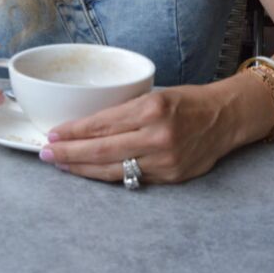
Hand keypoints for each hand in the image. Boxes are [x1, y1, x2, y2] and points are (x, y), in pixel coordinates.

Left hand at [39, 85, 237, 184]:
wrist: (226, 118)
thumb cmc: (188, 101)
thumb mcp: (155, 94)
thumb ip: (125, 111)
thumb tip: (88, 125)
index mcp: (151, 108)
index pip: (102, 124)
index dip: (74, 132)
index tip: (53, 134)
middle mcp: (157, 136)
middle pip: (101, 150)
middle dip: (69, 153)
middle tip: (47, 154)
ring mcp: (164, 160)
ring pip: (113, 170)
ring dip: (83, 168)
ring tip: (62, 165)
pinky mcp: (170, 177)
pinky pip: (131, 178)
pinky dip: (108, 175)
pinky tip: (91, 172)